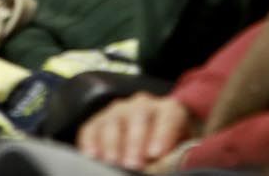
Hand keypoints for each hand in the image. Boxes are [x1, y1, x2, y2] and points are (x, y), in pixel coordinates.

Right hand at [76, 93, 192, 169]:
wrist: (152, 146)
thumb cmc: (169, 152)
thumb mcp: (178, 153)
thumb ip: (173, 158)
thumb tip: (162, 165)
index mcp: (169, 110)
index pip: (168, 115)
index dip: (163, 133)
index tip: (156, 154)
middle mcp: (142, 105)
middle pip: (138, 115)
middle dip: (135, 141)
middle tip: (133, 163)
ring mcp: (118, 111)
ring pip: (113, 120)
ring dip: (112, 143)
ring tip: (113, 161)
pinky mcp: (98, 121)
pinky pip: (91, 127)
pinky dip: (90, 141)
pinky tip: (92, 155)